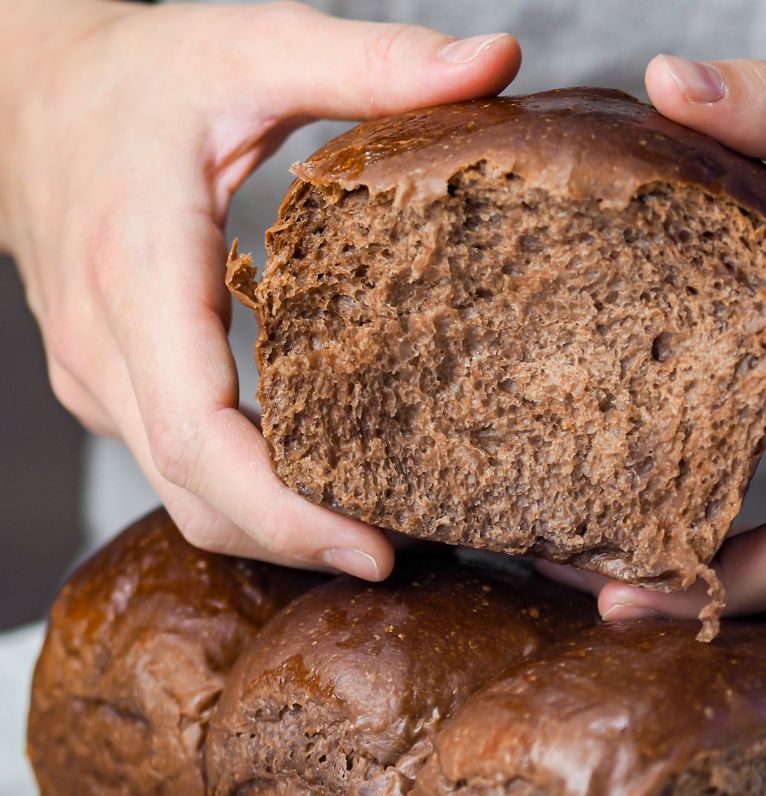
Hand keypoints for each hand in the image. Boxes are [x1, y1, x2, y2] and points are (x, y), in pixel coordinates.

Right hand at [0, 0, 519, 574]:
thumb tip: (496, 62)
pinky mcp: (111, 387)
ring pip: (184, 496)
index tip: (371, 547)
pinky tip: (315, 487)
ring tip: (369, 530)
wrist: (19, 92)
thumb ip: (373, 62)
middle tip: (395, 554)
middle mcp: (108, 349)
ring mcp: (99, 379)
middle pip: (198, 496)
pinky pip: (179, 469)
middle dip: (295, 541)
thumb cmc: (131, 76)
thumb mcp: (251, 46)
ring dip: (272, 530)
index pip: (200, 439)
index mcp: (139, 275)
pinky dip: (245, 496)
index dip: (284, 513)